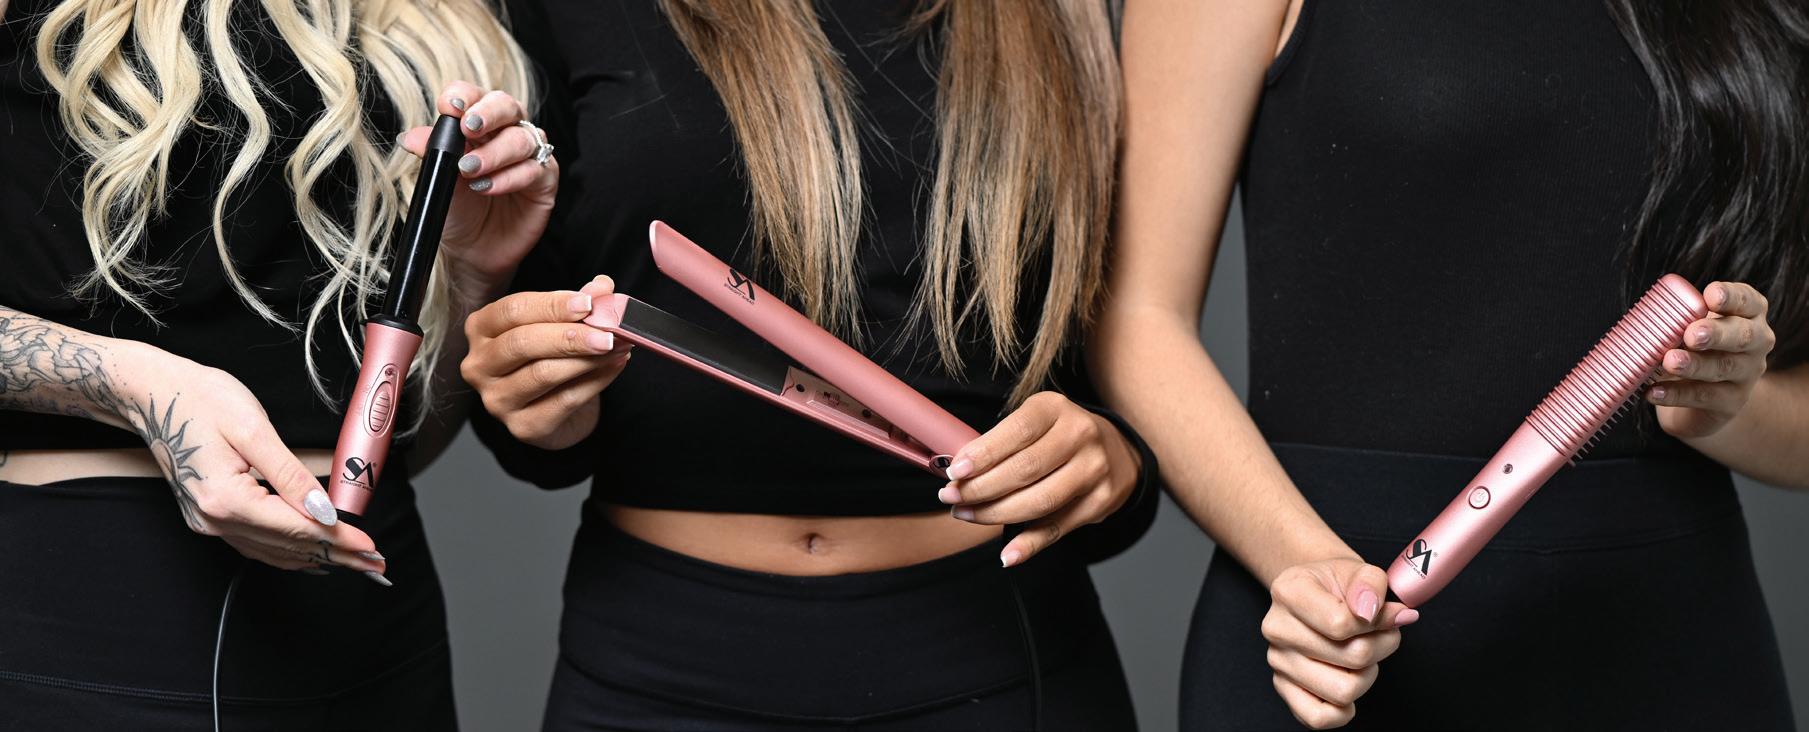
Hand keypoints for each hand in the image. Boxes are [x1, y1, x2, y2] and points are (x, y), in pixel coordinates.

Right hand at [112, 343, 389, 581]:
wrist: (155, 394)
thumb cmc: (201, 400)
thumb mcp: (254, 430)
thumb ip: (291, 475)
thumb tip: (323, 510)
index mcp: (226, 498)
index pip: (297, 528)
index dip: (339, 540)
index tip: (372, 549)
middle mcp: (214, 519)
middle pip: (288, 546)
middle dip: (336, 556)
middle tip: (376, 566)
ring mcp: (208, 522)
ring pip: (273, 551)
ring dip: (316, 558)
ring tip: (354, 563)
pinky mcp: (209, 517)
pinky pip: (256, 544)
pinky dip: (288, 551)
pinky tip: (311, 555)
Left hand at [398, 82, 557, 285]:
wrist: (471, 251)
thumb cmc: (457, 210)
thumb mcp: (437, 180)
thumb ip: (431, 155)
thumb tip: (411, 137)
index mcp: (478, 125)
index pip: (474, 96)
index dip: (464, 95)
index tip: (450, 106)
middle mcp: (505, 134)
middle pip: (506, 105)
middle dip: (488, 113)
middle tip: (469, 127)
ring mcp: (528, 156)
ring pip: (521, 138)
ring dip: (494, 153)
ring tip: (469, 171)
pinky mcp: (544, 182)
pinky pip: (534, 170)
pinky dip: (509, 177)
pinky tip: (487, 187)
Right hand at [462, 277, 631, 448]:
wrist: (555, 412)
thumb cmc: (549, 359)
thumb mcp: (560, 324)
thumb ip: (578, 304)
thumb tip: (602, 286)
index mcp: (481, 329)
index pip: (513, 310)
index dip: (553, 306)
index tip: (589, 304)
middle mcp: (479, 365)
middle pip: (522, 343)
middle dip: (570, 336)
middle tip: (608, 332)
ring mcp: (496, 399)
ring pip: (542, 373)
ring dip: (587, 358)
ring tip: (618, 346)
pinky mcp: (522, 426)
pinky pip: (564, 401)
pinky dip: (595, 381)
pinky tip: (615, 366)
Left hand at [939, 392, 1139, 566]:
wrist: (1117, 452)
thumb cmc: (1059, 436)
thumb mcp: (1035, 422)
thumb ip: (1002, 443)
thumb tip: (958, 473)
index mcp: (1056, 409)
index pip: (1017, 432)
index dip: (983, 454)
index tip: (954, 472)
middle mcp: (1080, 435)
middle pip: (1024, 470)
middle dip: (980, 489)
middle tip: (952, 499)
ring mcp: (1094, 470)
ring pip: (1039, 502)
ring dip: (996, 514)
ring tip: (968, 515)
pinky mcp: (1101, 502)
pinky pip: (1058, 528)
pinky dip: (1029, 544)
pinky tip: (1008, 554)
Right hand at [1263, 558, 1418, 728]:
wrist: (1316, 591)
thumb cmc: (1336, 584)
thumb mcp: (1359, 569)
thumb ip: (1374, 586)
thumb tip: (1392, 615)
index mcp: (1289, 592)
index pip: (1342, 624)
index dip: (1377, 623)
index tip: (1383, 613)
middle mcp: (1277, 629)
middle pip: (1351, 658)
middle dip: (1380, 647)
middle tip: (1378, 634)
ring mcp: (1278, 661)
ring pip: (1342, 691)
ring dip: (1366, 676)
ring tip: (1360, 655)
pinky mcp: (1284, 687)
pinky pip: (1317, 718)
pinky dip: (1343, 710)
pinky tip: (1348, 682)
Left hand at [1649, 281, 1775, 438]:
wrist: (1708, 398)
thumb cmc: (1697, 348)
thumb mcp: (1692, 327)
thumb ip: (1679, 319)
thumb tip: (1643, 319)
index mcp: (1748, 315)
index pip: (1747, 301)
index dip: (1731, 297)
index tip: (1710, 295)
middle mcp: (1756, 342)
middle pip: (1742, 336)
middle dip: (1716, 334)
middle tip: (1691, 334)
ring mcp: (1746, 374)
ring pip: (1722, 367)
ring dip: (1694, 365)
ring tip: (1669, 362)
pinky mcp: (1731, 402)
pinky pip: (1703, 397)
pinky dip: (1676, 394)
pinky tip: (1654, 392)